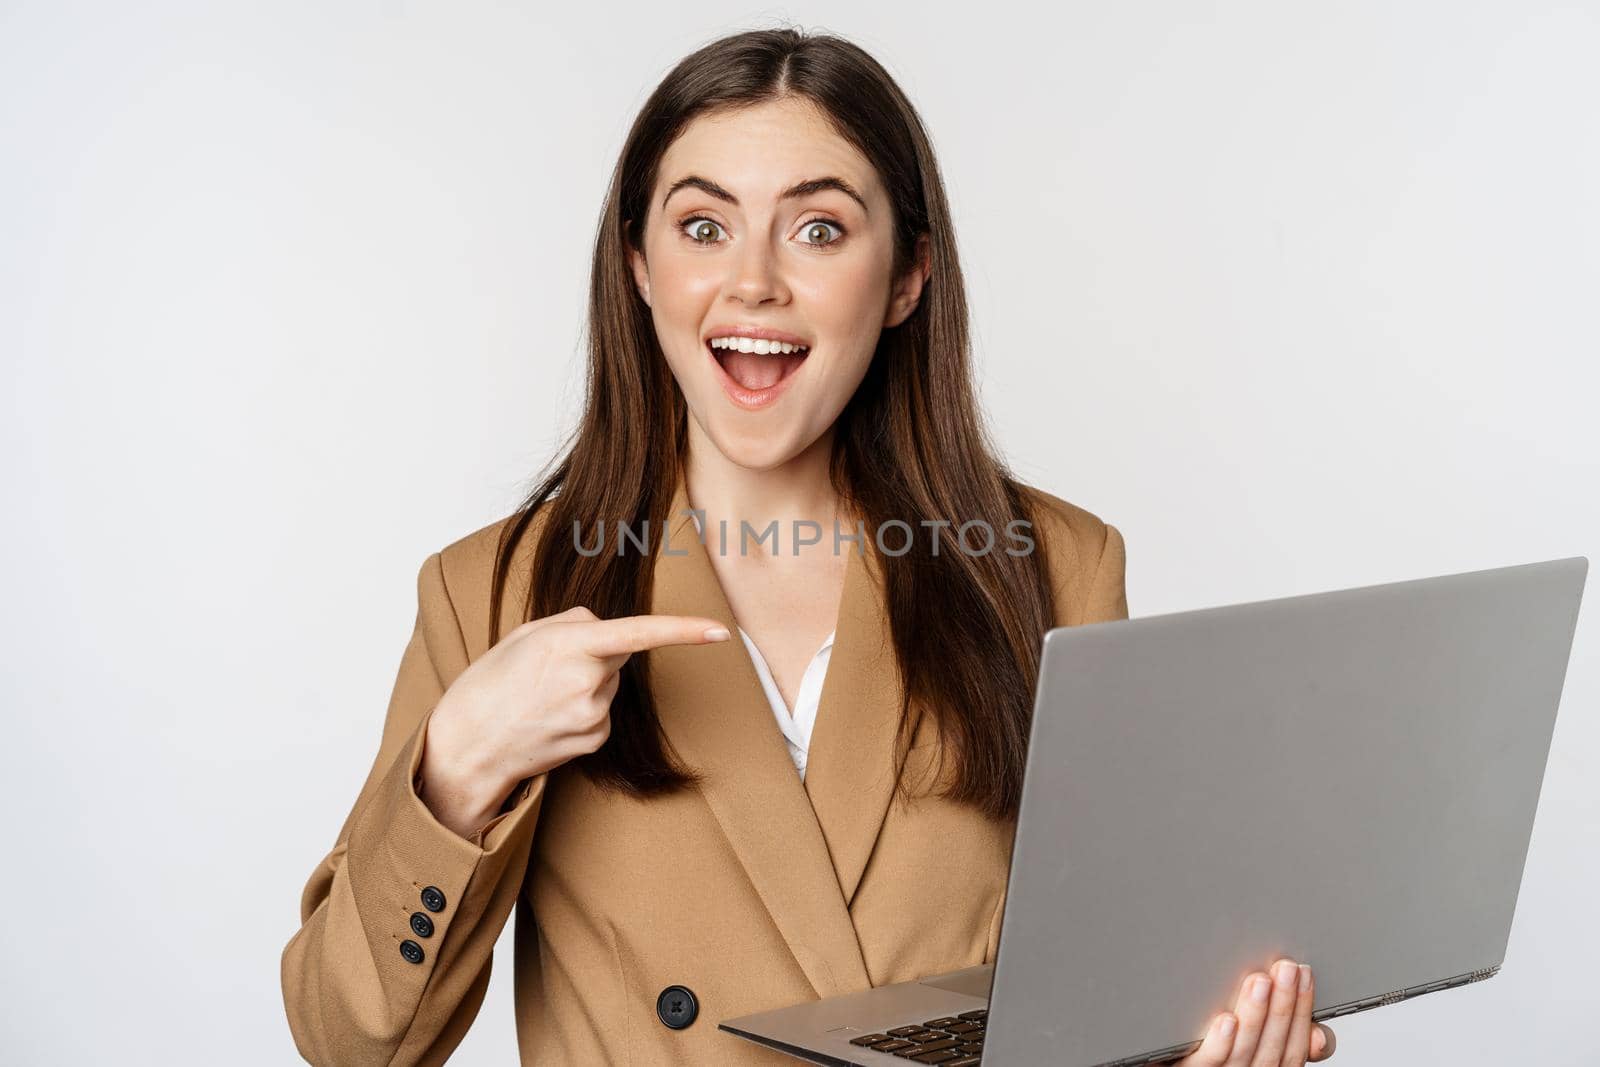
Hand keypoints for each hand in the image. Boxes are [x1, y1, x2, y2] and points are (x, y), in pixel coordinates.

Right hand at [422, 606, 729, 811]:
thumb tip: (608, 629)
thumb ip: (573, 623)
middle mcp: (586, 681)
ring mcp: (594, 715)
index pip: (638, 633)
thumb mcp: (523, 636)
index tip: (720, 630)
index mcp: (567, 646)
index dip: (684, 631)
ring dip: (587, 683)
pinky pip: (603, 711)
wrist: (466, 748)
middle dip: (595, 653)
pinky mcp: (595, 740)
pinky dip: (583, 710)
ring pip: (610, 683)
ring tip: (542, 697)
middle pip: (617, 653)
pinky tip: (551, 718)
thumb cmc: (488, 684)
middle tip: (546, 669)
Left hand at [1172, 959, 1336, 1065]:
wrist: (1167, 1061)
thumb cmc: (1215, 1049)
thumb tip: (1319, 1035)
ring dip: (1255, 1014)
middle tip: (1286, 967)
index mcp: (1267, 1066)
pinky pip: (1206, 1062)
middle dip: (1283, 1004)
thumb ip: (1285, 1034)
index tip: (1304, 973)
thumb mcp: (1259, 1045)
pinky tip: (1226, 1020)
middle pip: (1273, 1046)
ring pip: (1244, 1051)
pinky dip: (1220, 1042)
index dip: (1303, 1009)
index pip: (1295, 1045)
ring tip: (1259, 980)